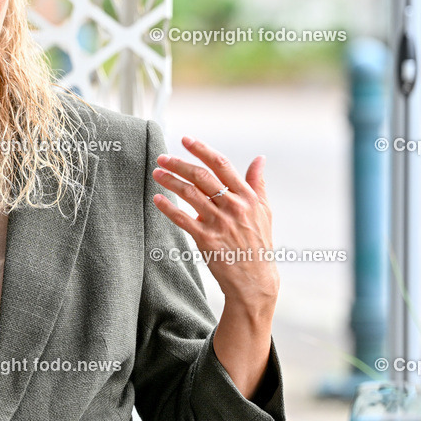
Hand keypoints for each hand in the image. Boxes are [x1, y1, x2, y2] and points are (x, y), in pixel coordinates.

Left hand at [151, 136, 278, 314]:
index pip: (221, 165)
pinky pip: (182, 219)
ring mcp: (220, 223)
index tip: (185, 139)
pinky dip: (168, 207)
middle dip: (179, 164)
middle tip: (162, 157)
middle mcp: (234, 207)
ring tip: (157, 173)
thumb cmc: (258, 243)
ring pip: (190, 195)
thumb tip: (260, 159)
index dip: (202, 150)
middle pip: (202, 177)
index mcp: (248, 197)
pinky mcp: (206, 239)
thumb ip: (258, 183)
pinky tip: (157, 199)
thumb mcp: (264, 211)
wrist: (255, 280)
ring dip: (170, 181)